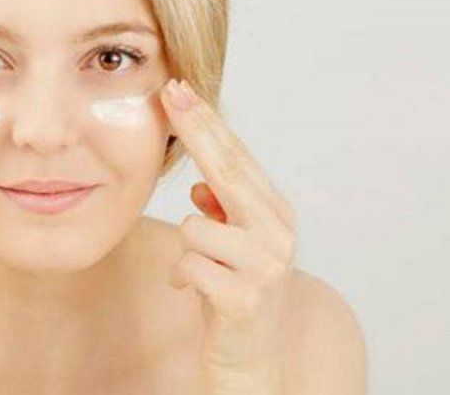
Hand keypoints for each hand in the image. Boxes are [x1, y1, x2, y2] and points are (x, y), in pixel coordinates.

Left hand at [159, 78, 296, 394]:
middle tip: (171, 93)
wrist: (250, 361)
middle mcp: (278, 233)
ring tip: (204, 271)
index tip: (180, 89)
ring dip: (189, 248)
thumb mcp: (230, 246)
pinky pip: (189, 265)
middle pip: (228, 170)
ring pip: (196, 226)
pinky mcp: (244, 296)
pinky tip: (196, 293)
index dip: (207, 122)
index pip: (235, 158)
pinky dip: (183, 278)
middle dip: (196, 129)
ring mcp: (265, 265)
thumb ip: (223, 211)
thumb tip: (202, 185)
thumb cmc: (233, 294)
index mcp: (275, 214)